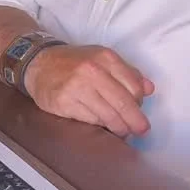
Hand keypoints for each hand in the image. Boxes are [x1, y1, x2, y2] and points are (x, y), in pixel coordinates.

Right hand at [23, 44, 153, 136]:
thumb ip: (127, 72)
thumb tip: (150, 88)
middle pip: (123, 102)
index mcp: (105, 58)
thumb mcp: (102, 58)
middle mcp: (92, 71)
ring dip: (119, 127)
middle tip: (141, 131)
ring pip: (108, 115)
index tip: (140, 110)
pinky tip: (102, 126)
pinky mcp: (64, 102)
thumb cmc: (74, 62)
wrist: (39, 63)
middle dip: (135, 121)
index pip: (134, 86)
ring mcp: (77, 87)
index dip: (139, 102)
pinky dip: (99, 125)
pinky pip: (90, 120)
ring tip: (123, 132)